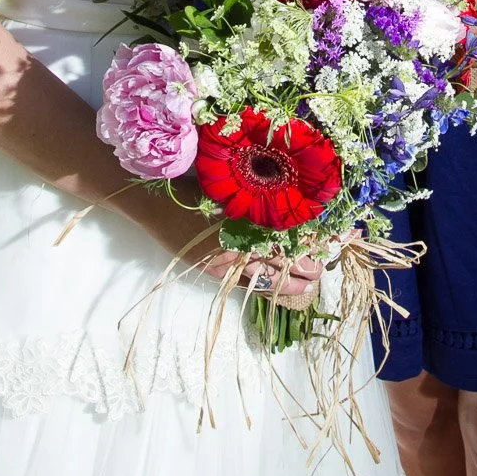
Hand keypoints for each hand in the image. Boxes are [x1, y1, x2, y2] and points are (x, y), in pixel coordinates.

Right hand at [113, 181, 321, 294]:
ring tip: (306, 286)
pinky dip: (261, 287)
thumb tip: (292, 209)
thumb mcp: (229, 189)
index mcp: (242, 223)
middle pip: (277, 261)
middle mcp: (234, 247)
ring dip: (286, 282)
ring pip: (262, 277)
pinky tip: (274, 289)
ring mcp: (222, 262)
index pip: (283, 240)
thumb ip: (257, 201)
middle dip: (301, 268)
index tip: (324, 247)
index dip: (305, 245)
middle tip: (319, 272)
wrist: (152, 202)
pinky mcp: (211, 270)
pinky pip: (242, 283)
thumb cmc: (192, 186)